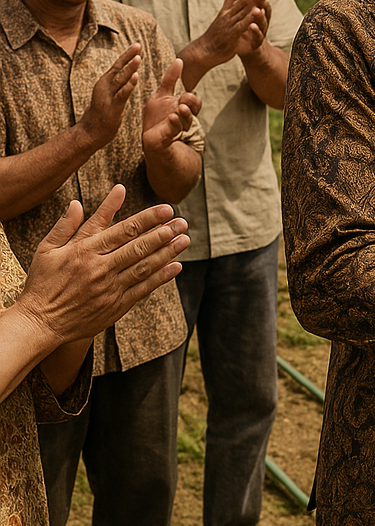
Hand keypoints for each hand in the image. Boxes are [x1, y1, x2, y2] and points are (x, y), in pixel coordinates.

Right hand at [16, 184, 189, 345]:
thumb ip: (66, 225)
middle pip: (139, 247)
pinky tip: (176, 266)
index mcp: (84, 251)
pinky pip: (143, 289)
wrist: (39, 323)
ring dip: (168, 252)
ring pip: (145, 267)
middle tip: (183, 222)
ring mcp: (109, 288)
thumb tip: (78, 202)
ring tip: (185, 240)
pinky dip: (161, 277)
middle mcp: (100, 268)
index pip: (124, 230)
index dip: (148, 218)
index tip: (167, 209)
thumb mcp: (47, 249)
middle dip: (164, 233)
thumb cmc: (43, 283)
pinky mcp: (115, 306)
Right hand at [79, 43, 141, 147]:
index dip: (127, 54)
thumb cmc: (103, 112)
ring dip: (130, 68)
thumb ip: (118, 84)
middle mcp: (105, 86)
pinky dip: (129, 85)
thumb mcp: (110, 94)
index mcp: (105, 82)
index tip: (137, 44)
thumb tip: (128, 73)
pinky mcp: (112, 106)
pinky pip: (122, 94)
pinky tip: (136, 77)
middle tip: (138, 44)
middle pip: (118, 68)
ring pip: (120, 79)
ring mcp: (107, 96)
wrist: (92, 131)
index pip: (118, 65)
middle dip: (129, 56)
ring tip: (138, 57)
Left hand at [142, 58, 201, 152]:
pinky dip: (174, 123)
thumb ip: (171, 79)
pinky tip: (172, 117)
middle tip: (185, 98)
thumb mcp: (162, 94)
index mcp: (183, 107)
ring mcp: (177, 126)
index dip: (193, 98)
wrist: (148, 137)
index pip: (195, 101)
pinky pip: (175, 129)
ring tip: (181, 107)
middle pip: (194, 109)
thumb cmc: (156, 116)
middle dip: (191, 104)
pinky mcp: (168, 135)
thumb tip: (179, 60)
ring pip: (186, 120)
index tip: (185, 90)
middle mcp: (183, 117)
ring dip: (185, 113)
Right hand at [199, 0, 269, 66]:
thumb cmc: (213, 41)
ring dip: (252, 2)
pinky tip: (257, 12)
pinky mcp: (233, 33)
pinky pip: (243, 23)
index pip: (229, 0)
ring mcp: (229, 24)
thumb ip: (224, 20)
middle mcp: (226, 17)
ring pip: (242, 11)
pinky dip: (250, 17)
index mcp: (223, 15)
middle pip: (239, 3)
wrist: (204, 52)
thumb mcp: (218, 26)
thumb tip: (227, 13)